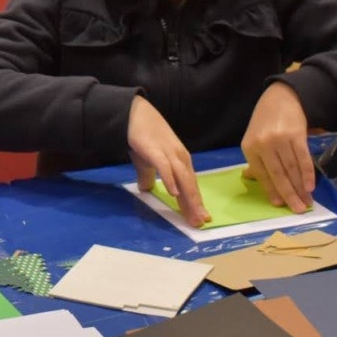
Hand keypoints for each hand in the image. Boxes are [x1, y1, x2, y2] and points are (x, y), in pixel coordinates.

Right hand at [128, 95, 209, 226]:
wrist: (134, 113)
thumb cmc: (143, 135)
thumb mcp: (148, 160)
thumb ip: (148, 175)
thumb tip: (146, 189)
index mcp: (180, 161)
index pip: (190, 185)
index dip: (195, 202)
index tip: (202, 219)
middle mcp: (180, 158)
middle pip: (190, 184)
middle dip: (196, 205)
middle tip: (201, 223)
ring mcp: (169, 154)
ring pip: (183, 178)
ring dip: (189, 198)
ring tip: (193, 214)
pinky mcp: (156, 150)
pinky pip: (165, 167)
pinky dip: (170, 180)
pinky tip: (174, 193)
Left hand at [241, 81, 313, 212]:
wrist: (281, 98)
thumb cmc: (266, 122)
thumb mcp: (254, 139)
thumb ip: (256, 160)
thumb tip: (253, 179)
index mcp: (249, 147)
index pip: (262, 174)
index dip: (271, 190)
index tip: (279, 205)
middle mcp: (263, 144)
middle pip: (277, 174)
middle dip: (289, 194)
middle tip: (298, 210)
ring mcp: (280, 139)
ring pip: (291, 169)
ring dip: (300, 187)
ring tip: (307, 202)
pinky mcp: (296, 135)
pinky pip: (302, 158)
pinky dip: (307, 174)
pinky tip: (310, 186)